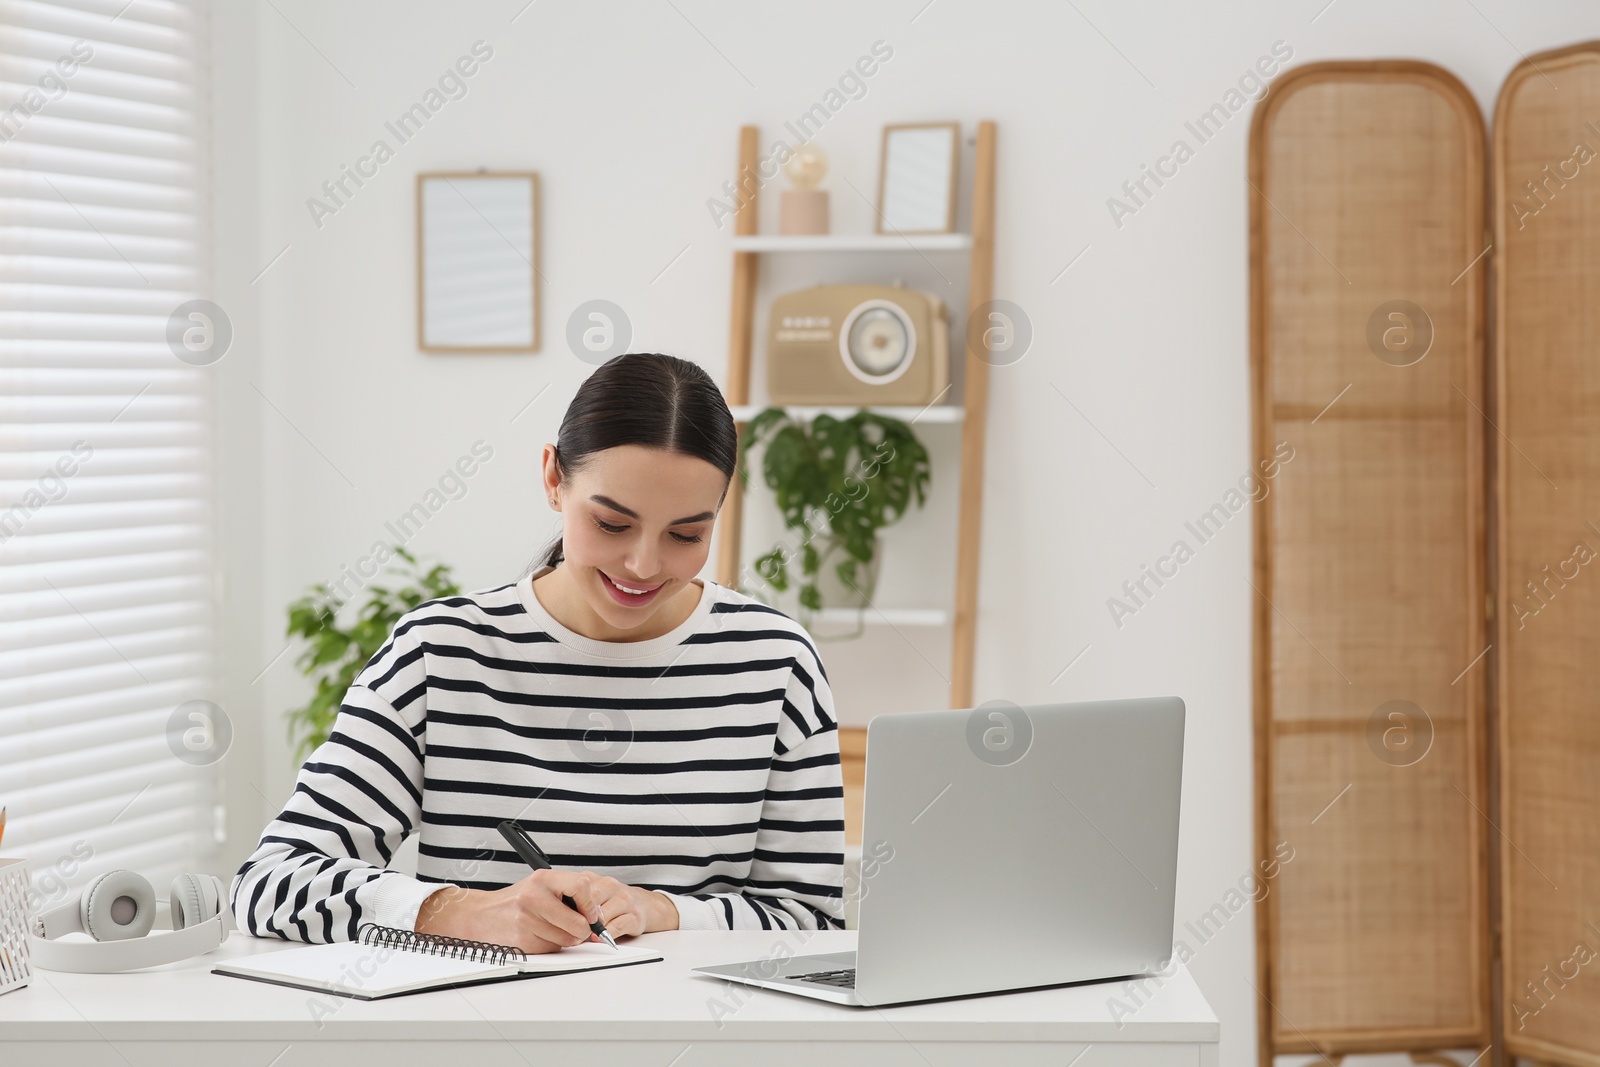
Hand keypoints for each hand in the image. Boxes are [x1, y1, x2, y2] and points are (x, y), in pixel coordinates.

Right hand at [415, 869, 677, 953]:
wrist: (479, 917)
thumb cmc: (516, 902)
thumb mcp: (542, 886)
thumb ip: (570, 893)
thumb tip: (598, 915)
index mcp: (543, 879)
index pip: (582, 886)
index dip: (592, 905)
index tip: (593, 914)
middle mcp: (535, 897)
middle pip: (579, 923)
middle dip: (581, 930)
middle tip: (574, 927)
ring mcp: (527, 921)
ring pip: (567, 940)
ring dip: (564, 939)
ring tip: (548, 928)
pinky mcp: (522, 942)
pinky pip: (551, 950)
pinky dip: (550, 947)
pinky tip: (537, 937)